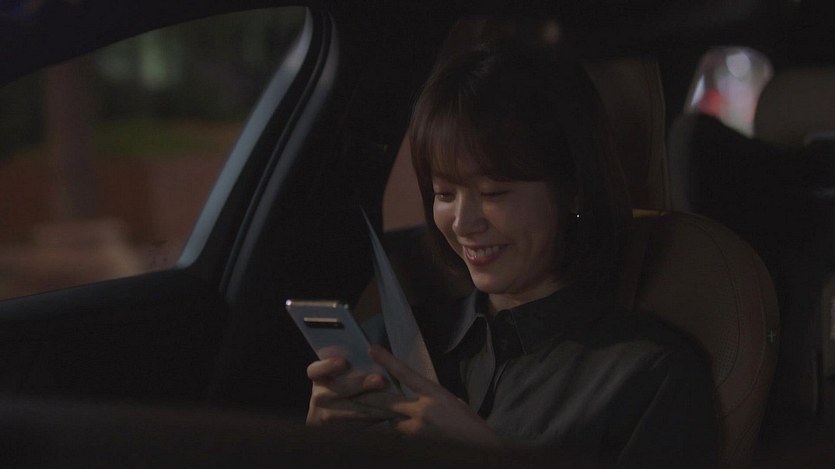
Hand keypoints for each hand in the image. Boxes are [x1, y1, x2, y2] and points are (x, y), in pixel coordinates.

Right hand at [305, 356, 400, 427]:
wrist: (328, 412)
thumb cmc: (343, 381)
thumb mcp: (341, 371)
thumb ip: (353, 363)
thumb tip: (374, 353)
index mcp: (317, 375)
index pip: (316, 370)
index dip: (328, 366)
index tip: (344, 362)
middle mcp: (318, 394)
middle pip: (338, 389)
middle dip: (360, 384)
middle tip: (380, 380)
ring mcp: (325, 413)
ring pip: (350, 408)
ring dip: (372, 403)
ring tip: (391, 398)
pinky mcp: (337, 428)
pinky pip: (358, 421)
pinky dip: (375, 416)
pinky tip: (389, 411)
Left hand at [360, 345, 501, 447]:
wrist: (484, 449)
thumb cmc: (473, 425)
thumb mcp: (456, 403)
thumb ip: (435, 397)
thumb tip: (420, 397)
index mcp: (436, 394)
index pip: (407, 374)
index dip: (388, 361)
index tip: (372, 349)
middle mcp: (423, 410)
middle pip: (386, 401)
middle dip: (362, 396)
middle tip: (340, 391)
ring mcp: (417, 429)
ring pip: (386, 421)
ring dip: (374, 418)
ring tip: (350, 414)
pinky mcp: (415, 443)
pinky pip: (395, 435)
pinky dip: (387, 431)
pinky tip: (375, 431)